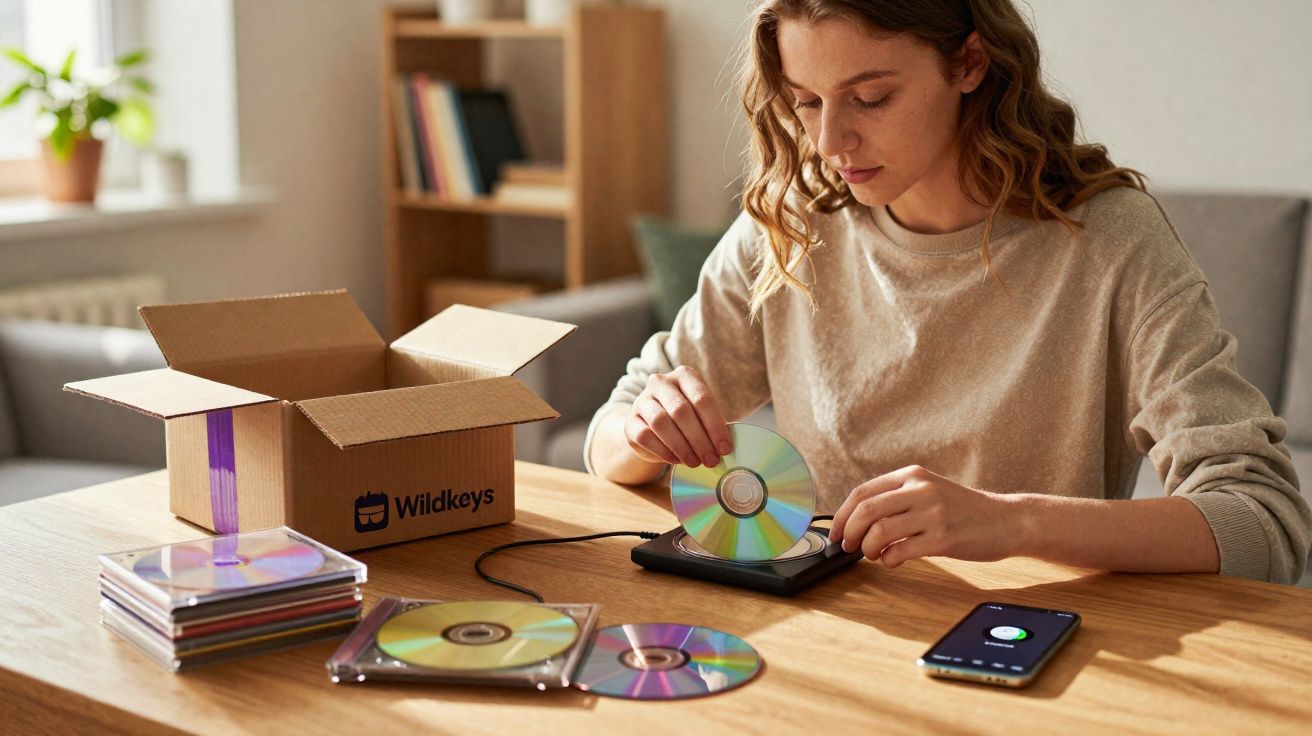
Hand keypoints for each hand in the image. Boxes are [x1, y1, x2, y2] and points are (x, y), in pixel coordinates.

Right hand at [624, 365, 732, 467]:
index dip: (715, 426)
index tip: (725, 448)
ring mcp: (642, 400)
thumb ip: (711, 427)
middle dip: (699, 439)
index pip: (702, 399)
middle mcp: (661, 382)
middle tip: (711, 459)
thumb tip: (724, 449)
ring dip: (682, 446)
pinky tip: (676, 460)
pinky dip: (663, 450)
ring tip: (695, 462)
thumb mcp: (701, 415)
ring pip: (661, 422)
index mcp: (684, 376)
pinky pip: (645, 436)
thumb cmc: (685, 420)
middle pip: (681, 411)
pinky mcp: (630, 421)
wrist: (652, 426)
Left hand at [828, 465, 1024, 566]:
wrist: (1006, 520)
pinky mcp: (943, 538)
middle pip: (866, 511)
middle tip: (847, 546)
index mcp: (912, 475)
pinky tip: (892, 561)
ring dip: (867, 549)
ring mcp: (933, 514)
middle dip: (848, 533)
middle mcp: (921, 490)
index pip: (862, 492)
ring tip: (872, 555)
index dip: (841, 515)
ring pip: (879, 531)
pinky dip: (888, 560)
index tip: (834, 533)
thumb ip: (898, 497)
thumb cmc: (963, 510)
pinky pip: (900, 551)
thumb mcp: (929, 490)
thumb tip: (856, 520)